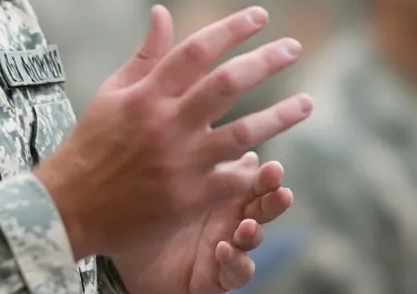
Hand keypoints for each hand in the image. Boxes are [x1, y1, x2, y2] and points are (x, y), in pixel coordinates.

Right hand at [33, 5, 312, 260]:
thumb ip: (146, 55)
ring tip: (307, 104)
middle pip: (226, 84)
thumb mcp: (113, 93)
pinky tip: (270, 162)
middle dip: (265, 62)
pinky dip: (252, 170)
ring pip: (243, 133)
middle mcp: (165, 123)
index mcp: (146, 94)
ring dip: (280, 117)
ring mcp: (179, 161)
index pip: (197, 50)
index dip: (232, 29)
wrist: (69, 209)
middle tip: (293, 48)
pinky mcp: (187, 197)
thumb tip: (163, 11)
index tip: (261, 16)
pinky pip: (233, 179)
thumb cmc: (92, 144)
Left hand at [111, 151, 295, 292]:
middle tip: (279, 192)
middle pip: (262, 208)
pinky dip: (235, 262)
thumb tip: (231, 139)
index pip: (254, 180)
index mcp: (227, 194)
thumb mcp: (178, 183)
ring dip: (254, 233)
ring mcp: (229, 248)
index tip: (273, 166)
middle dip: (274, 201)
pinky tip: (225, 250)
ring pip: (253, 240)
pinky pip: (235, 272)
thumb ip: (205, 160)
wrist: (137, 260)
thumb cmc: (159, 214)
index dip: (267, 176)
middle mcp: (233, 221)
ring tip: (247, 226)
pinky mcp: (219, 277)